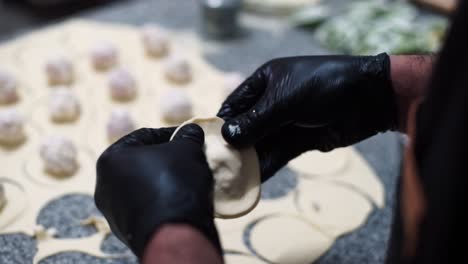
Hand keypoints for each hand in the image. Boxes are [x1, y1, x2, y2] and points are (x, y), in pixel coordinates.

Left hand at [94, 125, 220, 257]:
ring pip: (143, 186)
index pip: (144, 136)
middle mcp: (104, 185)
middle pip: (141, 162)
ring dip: (163, 180)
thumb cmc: (175, 182)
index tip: (188, 137)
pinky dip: (161, 200)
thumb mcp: (188, 149)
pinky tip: (180, 199)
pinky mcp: (127, 230)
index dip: (170, 133)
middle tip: (188, 157)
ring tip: (187, 179)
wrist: (173, 232)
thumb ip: (187, 135)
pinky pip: (147, 206)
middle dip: (166, 158)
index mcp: (111, 159)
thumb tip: (191, 131)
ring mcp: (113, 211)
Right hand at [218, 53, 397, 179]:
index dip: (222, 123)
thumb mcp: (284, 100)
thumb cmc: (322, 86)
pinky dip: (267, 166)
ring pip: (261, 144)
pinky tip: (253, 180)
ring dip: (249, 160)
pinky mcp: (301, 140)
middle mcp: (272, 102)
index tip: (208, 144)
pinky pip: (278, 154)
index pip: (236, 104)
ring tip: (232, 178)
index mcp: (265, 82)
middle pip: (247, 126)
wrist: (369, 97)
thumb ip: (256, 121)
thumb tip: (227, 137)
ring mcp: (286, 122)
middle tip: (217, 166)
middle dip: (234, 146)